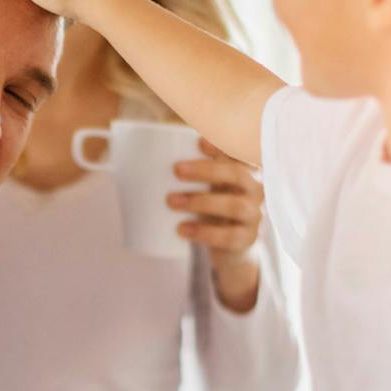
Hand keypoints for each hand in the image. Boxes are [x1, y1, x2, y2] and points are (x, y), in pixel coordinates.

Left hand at [169, 138, 264, 310]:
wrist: (229, 249)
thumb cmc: (210, 210)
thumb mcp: (205, 188)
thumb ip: (187, 173)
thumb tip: (135, 159)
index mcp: (243, 170)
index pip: (240, 152)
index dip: (224, 145)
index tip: (198, 142)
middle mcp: (255, 189)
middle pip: (236, 175)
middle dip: (206, 170)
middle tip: (176, 170)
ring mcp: (254, 215)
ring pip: (234, 205)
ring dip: (201, 201)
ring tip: (171, 202)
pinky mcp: (248, 239)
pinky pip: (230, 236)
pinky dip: (204, 233)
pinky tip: (182, 229)